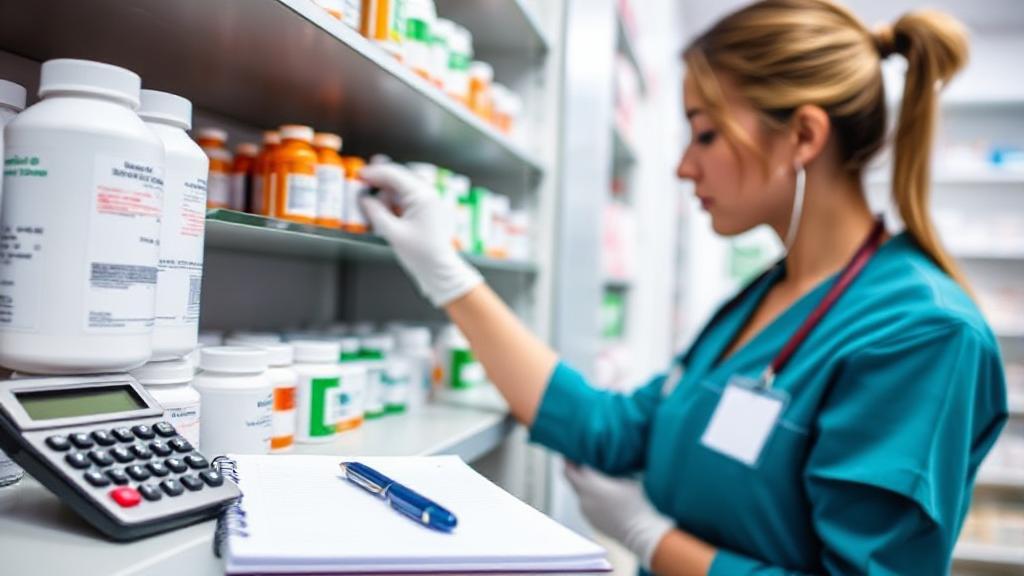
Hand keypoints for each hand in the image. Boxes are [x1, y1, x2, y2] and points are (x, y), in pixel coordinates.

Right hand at [359, 163, 482, 306]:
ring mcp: (432, 201)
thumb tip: (364, 199)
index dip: (374, 173)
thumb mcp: (393, 233)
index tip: (360, 174)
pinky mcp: (431, 209)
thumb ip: (376, 212)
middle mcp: (430, 194)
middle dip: (381, 180)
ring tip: (375, 203)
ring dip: (388, 191)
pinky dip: (397, 200)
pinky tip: (386, 208)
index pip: (394, 175)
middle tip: (364, 183)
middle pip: (400, 177)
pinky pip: (411, 197)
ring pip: (405, 187)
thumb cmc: (422, 255)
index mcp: (423, 196)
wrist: (440, 270)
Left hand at [565, 463, 673, 570]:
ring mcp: (585, 510)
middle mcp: (583, 498)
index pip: (569, 469)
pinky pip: (585, 504)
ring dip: (584, 485)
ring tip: (598, 480)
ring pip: (579, 492)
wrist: (640, 531)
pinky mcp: (590, 519)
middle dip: (575, 470)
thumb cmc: (636, 504)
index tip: (573, 452)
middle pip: (571, 480)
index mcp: (590, 485)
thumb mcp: (625, 478)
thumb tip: (602, 460)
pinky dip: (590, 497)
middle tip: (583, 462)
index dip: (568, 460)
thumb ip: (609, 467)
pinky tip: (604, 496)